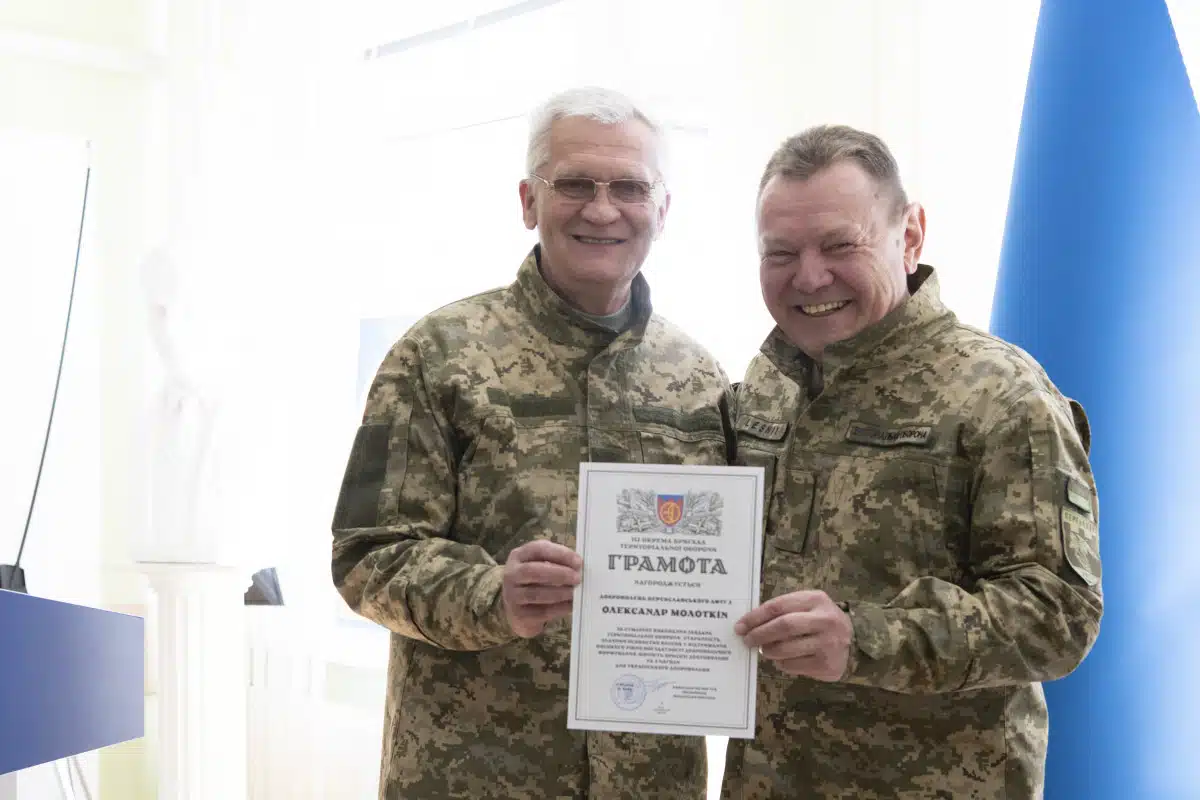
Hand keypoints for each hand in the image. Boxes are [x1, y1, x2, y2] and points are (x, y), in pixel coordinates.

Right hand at [502, 540, 582, 637]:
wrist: (518, 609)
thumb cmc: (535, 581)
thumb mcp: (540, 565)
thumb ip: (557, 562)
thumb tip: (579, 566)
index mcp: (519, 555)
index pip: (538, 549)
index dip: (560, 554)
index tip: (578, 561)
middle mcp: (511, 574)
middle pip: (533, 571)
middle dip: (558, 574)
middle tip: (577, 578)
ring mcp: (512, 595)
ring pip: (536, 593)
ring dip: (559, 592)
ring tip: (574, 592)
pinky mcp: (518, 614)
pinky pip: (541, 611)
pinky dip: (559, 608)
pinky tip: (571, 605)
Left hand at [734, 590, 851, 680]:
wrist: (853, 639)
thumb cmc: (820, 620)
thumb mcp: (807, 606)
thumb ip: (783, 610)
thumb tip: (748, 624)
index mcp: (816, 599)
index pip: (778, 606)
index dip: (755, 616)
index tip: (741, 625)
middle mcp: (825, 620)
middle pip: (783, 626)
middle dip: (759, 634)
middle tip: (746, 640)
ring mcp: (828, 643)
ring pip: (786, 649)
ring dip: (768, 651)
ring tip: (764, 649)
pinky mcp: (827, 664)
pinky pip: (793, 665)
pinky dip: (781, 663)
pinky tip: (781, 659)